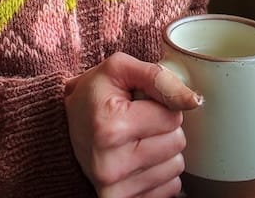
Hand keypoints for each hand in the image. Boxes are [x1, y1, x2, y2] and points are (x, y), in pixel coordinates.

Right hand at [64, 52, 201, 196]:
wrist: (60, 129)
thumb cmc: (92, 95)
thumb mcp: (118, 69)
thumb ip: (157, 77)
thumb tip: (194, 100)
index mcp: (110, 125)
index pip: (172, 116)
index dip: (160, 104)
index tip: (139, 103)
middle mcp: (111, 162)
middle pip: (177, 143)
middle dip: (163, 128)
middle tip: (137, 121)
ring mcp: (116, 188)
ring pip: (175, 167)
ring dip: (162, 151)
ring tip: (136, 140)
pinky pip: (169, 189)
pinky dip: (159, 173)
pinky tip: (137, 160)